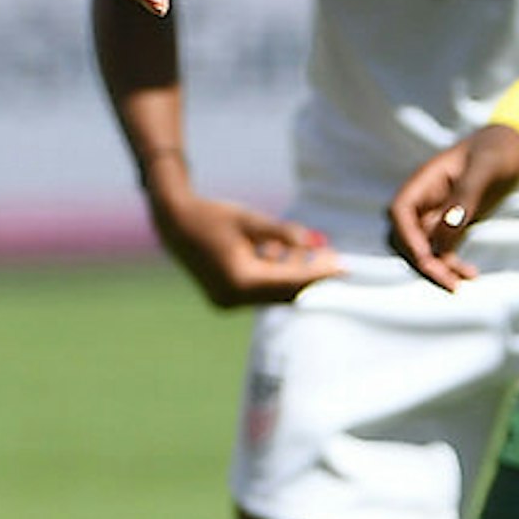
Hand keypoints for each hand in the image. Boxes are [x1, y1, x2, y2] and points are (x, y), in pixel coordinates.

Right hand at [151, 188, 340, 307]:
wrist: (174, 225)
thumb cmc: (212, 217)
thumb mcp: (250, 220)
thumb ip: (282, 233)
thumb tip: (314, 241)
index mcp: (239, 281)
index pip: (290, 282)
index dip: (319, 275)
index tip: (343, 267)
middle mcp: (233, 298)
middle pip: (286, 293)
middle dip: (311, 275)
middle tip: (335, 257)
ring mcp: (228, 302)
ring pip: (275, 292)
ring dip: (295, 273)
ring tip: (313, 248)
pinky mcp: (227, 299)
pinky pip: (261, 290)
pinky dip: (277, 274)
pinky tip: (284, 253)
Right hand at [386, 126, 518, 291]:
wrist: (514, 147)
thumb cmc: (498, 150)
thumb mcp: (485, 168)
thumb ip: (465, 195)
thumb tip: (447, 226)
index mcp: (425, 181)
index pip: (401, 211)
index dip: (407, 237)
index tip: (425, 257)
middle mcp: (426, 199)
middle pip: (410, 236)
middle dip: (424, 260)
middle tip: (449, 281)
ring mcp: (438, 214)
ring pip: (426, 247)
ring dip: (439, 267)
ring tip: (462, 283)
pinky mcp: (453, 225)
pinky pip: (444, 249)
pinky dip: (452, 264)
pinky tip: (470, 275)